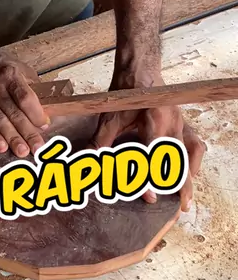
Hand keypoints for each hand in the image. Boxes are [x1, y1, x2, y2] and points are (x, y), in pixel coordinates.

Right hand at [0, 47, 48, 156]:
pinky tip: (1, 147)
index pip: (25, 98)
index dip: (35, 114)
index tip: (45, 125)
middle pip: (14, 113)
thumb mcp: (20, 68)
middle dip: (27, 132)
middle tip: (37, 148)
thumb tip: (46, 110)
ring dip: (12, 138)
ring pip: (0, 121)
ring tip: (22, 152)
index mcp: (10, 75)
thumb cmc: (1, 66)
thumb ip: (33, 87)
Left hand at [90, 72, 205, 210]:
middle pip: (178, 159)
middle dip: (179, 184)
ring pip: (190, 153)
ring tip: (186, 196)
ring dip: (190, 175)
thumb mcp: (109, 119)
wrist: (140, 72)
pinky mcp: (183, 123)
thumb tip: (86, 163)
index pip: (152, 155)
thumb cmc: (124, 94)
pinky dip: (193, 161)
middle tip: (179, 207)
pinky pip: (194, 144)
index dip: (151, 178)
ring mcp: (180, 122)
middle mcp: (171, 122)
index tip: (149, 197)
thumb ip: (100, 143)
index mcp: (152, 119)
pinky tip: (190, 175)